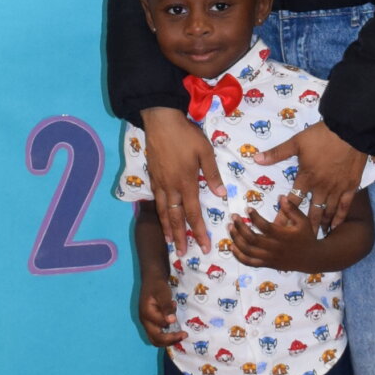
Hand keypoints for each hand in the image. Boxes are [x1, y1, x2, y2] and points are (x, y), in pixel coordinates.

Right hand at [137, 277, 185, 347]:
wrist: (152, 281)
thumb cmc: (157, 286)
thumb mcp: (163, 293)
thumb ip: (166, 306)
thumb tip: (171, 321)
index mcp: (146, 313)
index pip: (159, 324)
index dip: (169, 323)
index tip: (177, 318)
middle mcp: (145, 321)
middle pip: (156, 338)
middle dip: (171, 339)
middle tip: (184, 334)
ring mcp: (147, 324)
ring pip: (156, 340)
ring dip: (169, 341)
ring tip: (181, 335)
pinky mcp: (151, 324)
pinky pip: (157, 336)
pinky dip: (167, 336)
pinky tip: (175, 329)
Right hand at [141, 105, 221, 255]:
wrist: (160, 120)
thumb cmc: (186, 135)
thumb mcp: (205, 151)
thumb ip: (213, 174)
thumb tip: (221, 195)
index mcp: (186, 183)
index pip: (193, 214)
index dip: (199, 232)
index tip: (204, 247)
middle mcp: (171, 187)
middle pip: (175, 218)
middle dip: (179, 237)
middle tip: (181, 253)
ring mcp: (159, 182)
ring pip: (162, 211)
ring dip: (167, 228)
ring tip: (169, 242)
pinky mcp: (152, 176)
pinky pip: (155, 199)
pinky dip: (158, 212)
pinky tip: (160, 215)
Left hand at [232, 195, 317, 263]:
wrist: (312, 259)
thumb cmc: (306, 237)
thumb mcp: (303, 221)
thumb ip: (292, 209)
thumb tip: (281, 197)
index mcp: (283, 236)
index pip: (265, 227)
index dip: (255, 217)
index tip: (248, 209)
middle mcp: (274, 248)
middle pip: (252, 239)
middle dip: (240, 227)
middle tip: (233, 217)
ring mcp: (269, 258)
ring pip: (248, 251)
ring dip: (236, 239)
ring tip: (230, 227)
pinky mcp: (267, 264)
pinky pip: (249, 262)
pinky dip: (239, 255)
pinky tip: (232, 246)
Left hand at [261, 120, 364, 233]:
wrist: (350, 131)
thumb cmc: (322, 135)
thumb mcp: (296, 142)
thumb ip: (277, 153)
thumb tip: (257, 159)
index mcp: (306, 177)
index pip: (292, 201)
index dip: (283, 215)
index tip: (277, 229)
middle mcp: (320, 187)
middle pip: (311, 212)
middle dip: (304, 228)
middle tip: (298, 242)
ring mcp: (337, 188)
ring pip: (328, 211)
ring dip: (321, 224)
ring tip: (315, 236)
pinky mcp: (351, 186)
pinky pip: (345, 206)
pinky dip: (340, 217)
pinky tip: (336, 226)